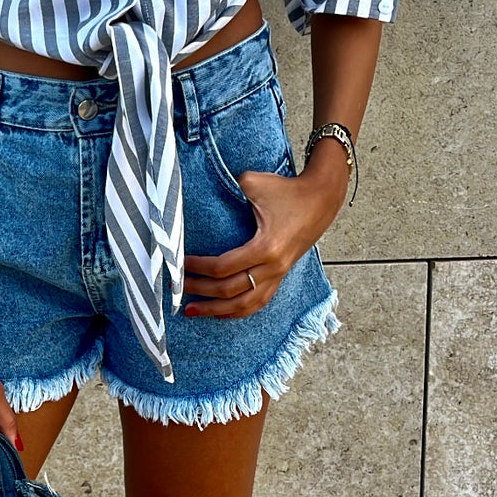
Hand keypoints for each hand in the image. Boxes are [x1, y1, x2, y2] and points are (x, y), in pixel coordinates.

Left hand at [183, 155, 348, 317]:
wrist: (321, 198)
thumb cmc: (287, 190)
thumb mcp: (253, 183)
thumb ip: (226, 188)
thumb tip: (201, 194)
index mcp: (266, 247)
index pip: (222, 267)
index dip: (196, 268)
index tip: (179, 263)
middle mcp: (273, 267)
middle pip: (228, 290)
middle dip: (199, 290)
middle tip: (175, 287)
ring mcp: (279, 275)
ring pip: (244, 304)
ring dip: (216, 310)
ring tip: (191, 311)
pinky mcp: (281, 276)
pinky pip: (259, 302)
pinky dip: (238, 311)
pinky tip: (220, 314)